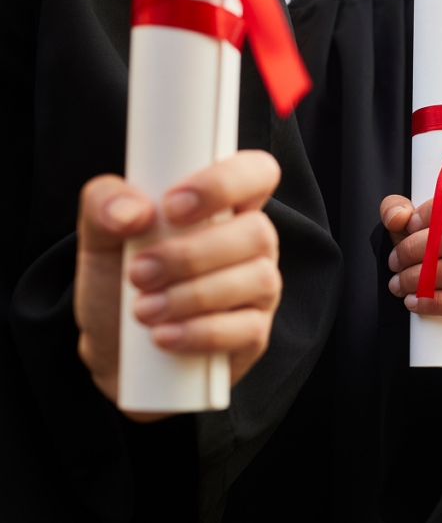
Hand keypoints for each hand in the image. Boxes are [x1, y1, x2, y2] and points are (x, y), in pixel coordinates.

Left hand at [74, 151, 282, 420]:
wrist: (115, 349)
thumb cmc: (119, 282)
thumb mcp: (99, 238)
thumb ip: (104, 205)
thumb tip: (132, 211)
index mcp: (224, 205)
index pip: (257, 172)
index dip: (226, 183)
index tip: (172, 207)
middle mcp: (252, 242)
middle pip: (258, 232)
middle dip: (191, 255)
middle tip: (139, 272)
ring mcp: (260, 288)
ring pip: (258, 280)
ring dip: (192, 296)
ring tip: (143, 310)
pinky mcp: (255, 332)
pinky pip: (249, 329)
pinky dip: (201, 332)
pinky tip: (164, 336)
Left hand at [380, 182, 441, 355]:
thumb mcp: (423, 230)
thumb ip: (402, 213)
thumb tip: (397, 217)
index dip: (439, 205)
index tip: (411, 224)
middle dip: (417, 247)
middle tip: (395, 260)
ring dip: (420, 277)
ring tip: (399, 283)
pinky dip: (434, 302)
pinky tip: (415, 302)